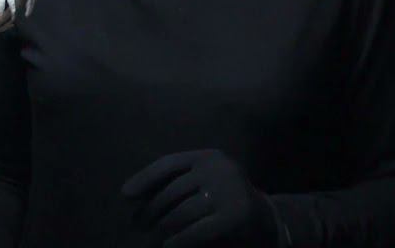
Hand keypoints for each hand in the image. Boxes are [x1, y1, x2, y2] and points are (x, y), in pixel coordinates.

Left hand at [121, 149, 279, 247]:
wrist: (268, 220)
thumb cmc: (226, 200)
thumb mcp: (205, 181)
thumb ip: (179, 182)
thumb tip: (135, 195)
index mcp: (208, 156)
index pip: (168, 163)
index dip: (144, 178)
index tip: (125, 195)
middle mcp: (218, 169)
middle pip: (171, 191)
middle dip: (150, 210)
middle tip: (137, 224)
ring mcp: (228, 191)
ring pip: (181, 212)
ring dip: (162, 227)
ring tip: (152, 237)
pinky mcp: (234, 216)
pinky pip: (196, 230)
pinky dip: (179, 240)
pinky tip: (169, 246)